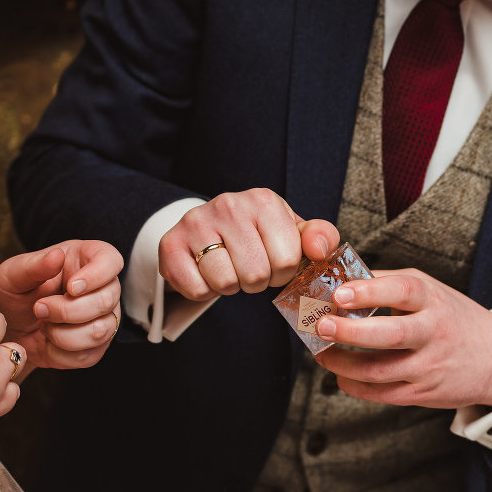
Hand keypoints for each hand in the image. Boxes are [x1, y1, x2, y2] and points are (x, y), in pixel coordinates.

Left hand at [0, 240, 122, 371]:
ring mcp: (104, 318)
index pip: (111, 261)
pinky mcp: (97, 347)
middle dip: (67, 311)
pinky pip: (88, 355)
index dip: (97, 275)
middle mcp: (103, 288)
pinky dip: (60, 353)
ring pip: (100, 331)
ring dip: (62, 334)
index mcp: (86, 260)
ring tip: (44, 325)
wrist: (9, 331)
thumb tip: (57, 255)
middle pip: (106, 300)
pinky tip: (48, 342)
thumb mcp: (13, 275)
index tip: (71, 287)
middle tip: (39, 309)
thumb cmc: (13, 295)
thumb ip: (34, 266)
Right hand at [158, 188, 340, 299]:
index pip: (287, 260)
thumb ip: (320, 238)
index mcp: (264, 200)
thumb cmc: (260, 235)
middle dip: (257, 281)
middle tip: (248, 266)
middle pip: (256, 275)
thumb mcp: (294, 232)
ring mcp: (195, 221)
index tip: (273, 260)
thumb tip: (318, 250)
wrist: (210, 228)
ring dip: (230, 286)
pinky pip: (196, 290)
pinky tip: (206, 272)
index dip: (283, 271)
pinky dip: (204, 291)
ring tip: (228, 267)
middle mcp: (228, 204)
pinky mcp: (170, 244)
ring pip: (225, 283)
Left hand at [312, 269, 491, 409]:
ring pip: (381, 370)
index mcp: (434, 300)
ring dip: (344, 364)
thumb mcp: (430, 290)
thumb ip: (388, 283)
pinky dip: (355, 386)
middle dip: (352, 332)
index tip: (339, 293)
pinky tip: (341, 376)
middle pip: (392, 335)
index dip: (370, 292)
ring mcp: (429, 366)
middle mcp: (434, 332)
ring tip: (322, 354)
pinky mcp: (423, 393)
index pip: (403, 291)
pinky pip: (383, 394)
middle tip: (322, 326)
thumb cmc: (451, 317)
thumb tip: (339, 278)